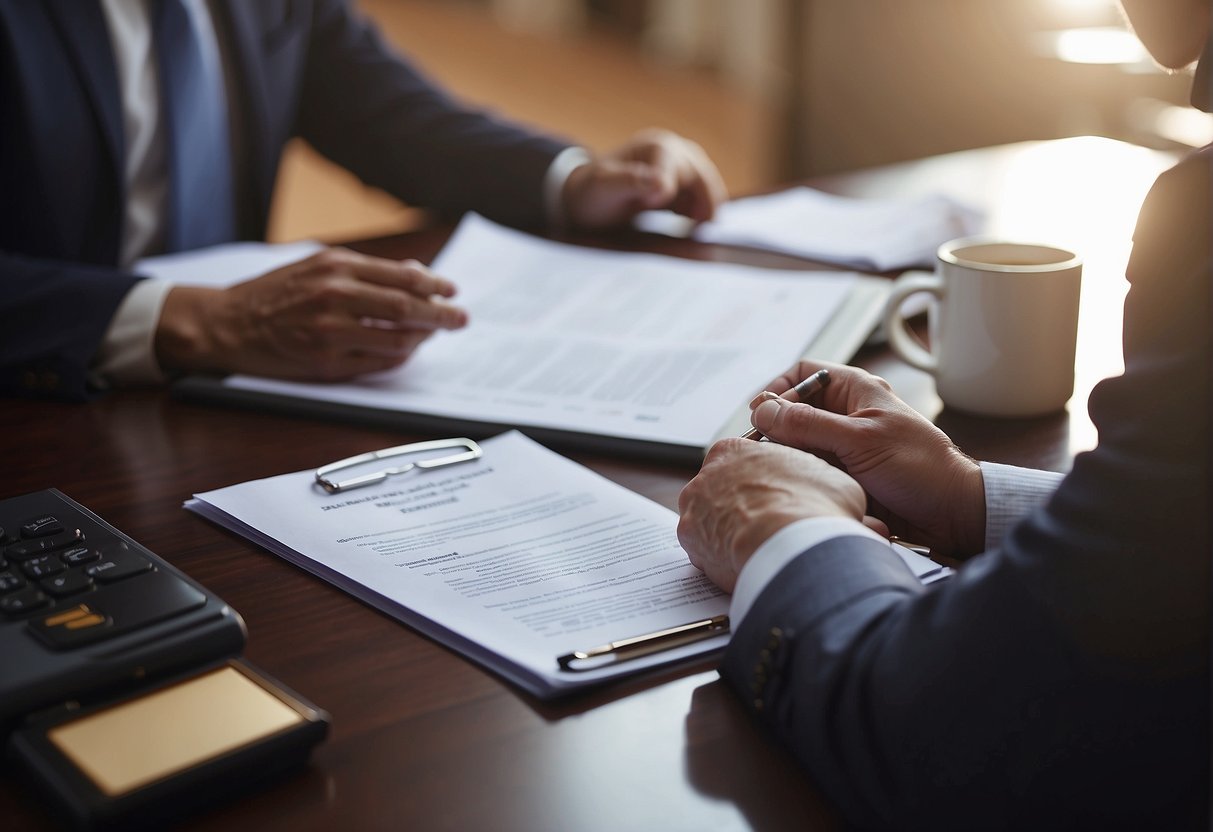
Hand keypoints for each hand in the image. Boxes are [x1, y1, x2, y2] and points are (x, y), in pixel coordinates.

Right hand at [155, 248, 467, 380]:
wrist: (226, 323)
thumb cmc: (275, 293)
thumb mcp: (316, 265)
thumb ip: (363, 270)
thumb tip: (415, 274)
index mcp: (336, 266)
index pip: (402, 276)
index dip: (435, 285)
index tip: (452, 290)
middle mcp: (335, 295)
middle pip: (408, 307)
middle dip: (442, 314)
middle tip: (461, 318)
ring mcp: (331, 331)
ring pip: (397, 338)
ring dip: (423, 338)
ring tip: (435, 335)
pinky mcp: (325, 362)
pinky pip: (378, 362)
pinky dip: (400, 357)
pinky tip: (407, 350)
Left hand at [561, 128, 726, 228]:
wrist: (586, 201)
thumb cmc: (591, 193)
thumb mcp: (603, 188)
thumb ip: (630, 182)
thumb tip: (661, 184)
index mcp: (656, 146)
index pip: (676, 167)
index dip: (669, 188)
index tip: (653, 205)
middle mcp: (674, 153)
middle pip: (702, 176)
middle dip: (705, 202)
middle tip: (700, 229)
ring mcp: (680, 170)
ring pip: (706, 189)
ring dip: (706, 209)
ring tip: (697, 231)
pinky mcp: (682, 189)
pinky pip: (701, 200)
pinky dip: (701, 214)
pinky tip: (692, 229)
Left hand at [678, 438, 866, 592]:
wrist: (790, 544)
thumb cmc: (813, 507)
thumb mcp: (838, 485)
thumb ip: (837, 497)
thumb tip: (868, 525)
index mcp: (736, 450)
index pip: (744, 460)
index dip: (765, 482)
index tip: (781, 497)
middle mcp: (706, 474)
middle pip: (724, 491)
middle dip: (746, 508)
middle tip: (773, 527)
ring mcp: (694, 509)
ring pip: (713, 520)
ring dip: (733, 533)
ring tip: (763, 550)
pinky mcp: (689, 542)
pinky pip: (707, 549)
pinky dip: (724, 557)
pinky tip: (748, 564)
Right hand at [749, 360, 985, 556]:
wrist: (951, 513)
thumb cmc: (919, 467)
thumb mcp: (860, 440)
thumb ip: (808, 423)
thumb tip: (762, 410)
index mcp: (855, 391)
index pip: (803, 374)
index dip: (778, 388)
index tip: (759, 412)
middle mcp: (846, 415)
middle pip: (794, 411)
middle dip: (776, 429)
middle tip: (764, 450)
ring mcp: (844, 446)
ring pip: (798, 444)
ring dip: (788, 457)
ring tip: (783, 471)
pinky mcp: (844, 474)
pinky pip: (810, 470)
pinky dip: (801, 476)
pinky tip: (799, 487)